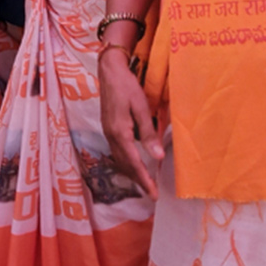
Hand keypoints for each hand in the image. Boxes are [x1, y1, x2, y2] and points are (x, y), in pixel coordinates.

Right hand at [99, 51, 162, 198]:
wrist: (109, 71)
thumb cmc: (127, 86)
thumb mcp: (141, 107)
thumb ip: (148, 133)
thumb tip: (157, 157)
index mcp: (120, 132)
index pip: (134, 163)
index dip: (144, 179)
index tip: (154, 193)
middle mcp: (111, 135)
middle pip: (125, 164)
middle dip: (138, 180)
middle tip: (152, 192)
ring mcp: (108, 132)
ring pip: (120, 159)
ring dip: (132, 172)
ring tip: (144, 181)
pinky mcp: (108, 127)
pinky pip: (118, 151)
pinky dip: (127, 161)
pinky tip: (134, 161)